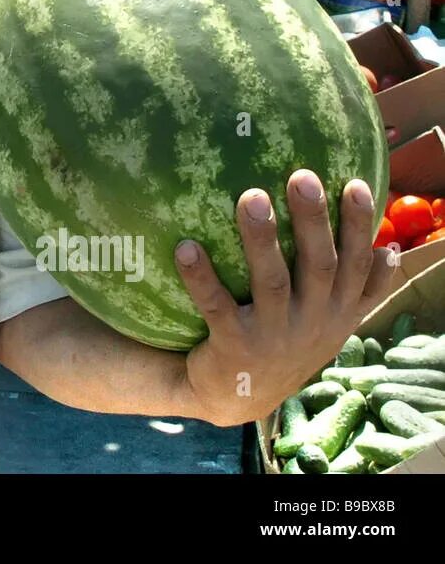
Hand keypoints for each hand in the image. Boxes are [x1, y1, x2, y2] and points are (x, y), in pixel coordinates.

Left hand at [177, 170, 393, 426]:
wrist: (238, 398)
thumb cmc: (286, 343)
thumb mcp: (331, 322)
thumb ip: (358, 290)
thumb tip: (389, 248)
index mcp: (337, 311)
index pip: (356, 263)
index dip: (360, 226)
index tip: (357, 184)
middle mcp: (312, 322)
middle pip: (318, 265)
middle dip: (313, 221)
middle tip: (302, 177)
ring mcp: (274, 336)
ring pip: (271, 282)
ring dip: (262, 240)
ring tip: (251, 197)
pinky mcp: (234, 347)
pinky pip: (217, 307)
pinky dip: (201, 277)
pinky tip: (186, 247)